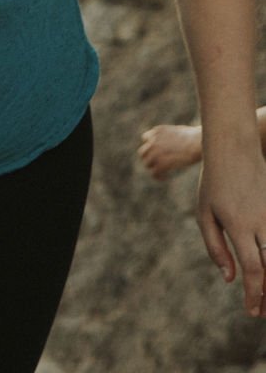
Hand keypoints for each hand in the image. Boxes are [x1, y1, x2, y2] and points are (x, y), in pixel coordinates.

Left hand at [140, 123, 204, 180]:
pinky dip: (157, 176)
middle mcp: (153, 140)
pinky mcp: (162, 162)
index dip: (151, 147)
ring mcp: (156, 151)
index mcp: (157, 131)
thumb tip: (178, 143)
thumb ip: (174, 137)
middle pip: (143, 152)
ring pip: (147, 163)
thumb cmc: (198, 136)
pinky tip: (164, 178)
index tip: (157, 153)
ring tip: (161, 174)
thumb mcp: (182, 132)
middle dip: (149, 159)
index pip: (146, 138)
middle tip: (156, 165)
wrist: (199, 141)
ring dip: (153, 168)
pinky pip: (154, 172)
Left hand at [195, 148, 265, 315]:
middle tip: (261, 313)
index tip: (252, 311)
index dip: (255, 294)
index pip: (253, 269)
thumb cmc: (214, 185)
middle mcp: (262, 223)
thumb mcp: (204, 214)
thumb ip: (216, 248)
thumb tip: (231, 279)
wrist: (235, 152)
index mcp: (239, 225)